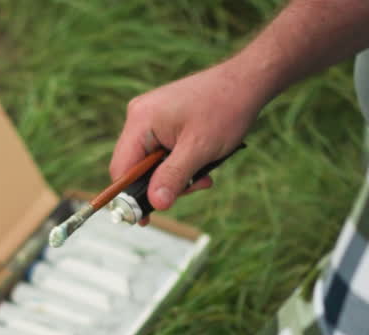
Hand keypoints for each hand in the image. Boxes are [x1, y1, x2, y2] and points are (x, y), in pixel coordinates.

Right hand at [110, 59, 268, 213]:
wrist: (246, 81)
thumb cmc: (225, 109)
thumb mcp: (199, 150)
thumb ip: (173, 178)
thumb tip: (155, 205)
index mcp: (141, 121)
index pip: (122, 169)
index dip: (130, 197)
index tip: (144, 219)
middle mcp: (140, 118)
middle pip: (136, 168)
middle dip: (163, 185)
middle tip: (193, 189)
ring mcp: (151, 117)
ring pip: (152, 163)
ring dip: (177, 176)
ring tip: (203, 176)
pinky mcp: (164, 120)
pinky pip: (163, 152)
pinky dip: (181, 163)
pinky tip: (202, 163)